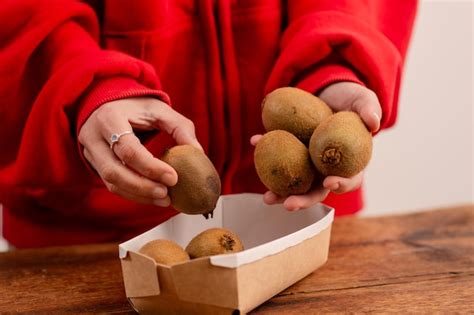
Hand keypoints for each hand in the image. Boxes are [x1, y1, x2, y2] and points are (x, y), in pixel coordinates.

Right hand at [78, 97, 201, 205]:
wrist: (110, 101)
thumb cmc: (138, 106)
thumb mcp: (161, 110)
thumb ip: (180, 128)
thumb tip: (198, 153)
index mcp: (110, 117)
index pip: (128, 149)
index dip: (151, 167)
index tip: (174, 178)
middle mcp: (93, 136)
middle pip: (114, 171)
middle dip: (142, 187)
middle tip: (167, 194)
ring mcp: (90, 151)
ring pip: (110, 182)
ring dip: (138, 195)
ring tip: (164, 199)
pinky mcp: (94, 163)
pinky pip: (111, 185)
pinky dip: (133, 194)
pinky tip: (152, 196)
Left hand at [251, 82, 381, 210]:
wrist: (328, 93)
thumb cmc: (350, 100)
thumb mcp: (362, 99)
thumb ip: (368, 108)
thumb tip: (374, 122)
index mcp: (350, 163)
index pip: (349, 179)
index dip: (341, 184)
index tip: (329, 182)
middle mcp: (327, 169)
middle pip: (317, 191)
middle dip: (303, 200)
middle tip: (288, 204)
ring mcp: (307, 163)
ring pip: (295, 183)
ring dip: (280, 193)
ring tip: (267, 198)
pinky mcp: (291, 152)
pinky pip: (278, 157)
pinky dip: (265, 151)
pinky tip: (255, 140)